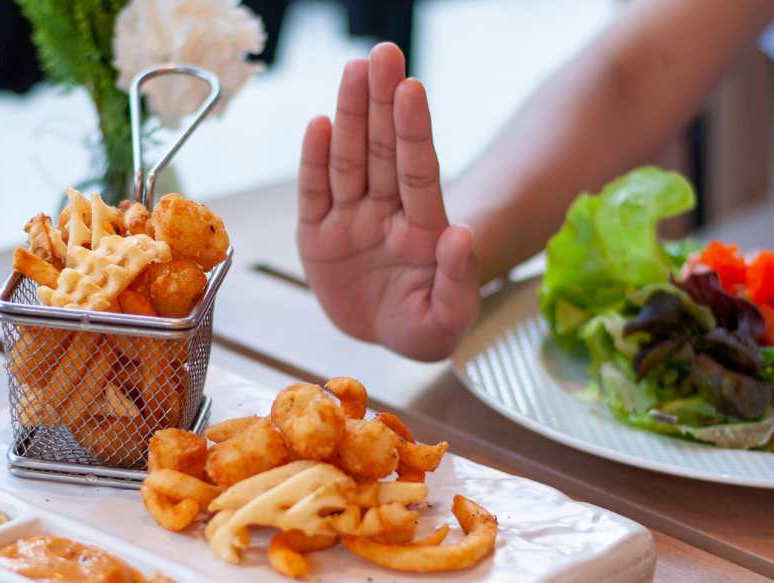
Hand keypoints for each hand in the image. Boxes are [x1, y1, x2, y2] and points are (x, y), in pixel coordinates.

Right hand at [298, 43, 478, 362]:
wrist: (388, 337)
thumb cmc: (427, 325)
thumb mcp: (448, 320)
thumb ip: (458, 279)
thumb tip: (460, 234)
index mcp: (422, 228)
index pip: (418, 171)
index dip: (413, 131)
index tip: (412, 89)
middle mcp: (387, 213)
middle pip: (382, 151)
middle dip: (381, 102)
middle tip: (384, 53)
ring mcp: (351, 220)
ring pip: (348, 161)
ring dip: (350, 115)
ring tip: (353, 70)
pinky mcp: (317, 236)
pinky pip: (314, 193)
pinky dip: (314, 161)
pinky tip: (319, 125)